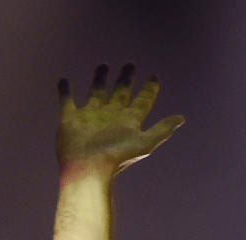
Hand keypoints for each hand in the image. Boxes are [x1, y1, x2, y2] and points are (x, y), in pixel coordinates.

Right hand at [56, 63, 183, 178]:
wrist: (88, 168)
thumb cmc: (116, 157)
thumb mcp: (144, 143)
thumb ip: (162, 130)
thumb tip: (181, 118)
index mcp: (128, 121)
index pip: (142, 101)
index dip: (149, 90)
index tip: (154, 77)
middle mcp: (110, 116)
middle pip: (120, 93)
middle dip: (126, 80)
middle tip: (131, 65)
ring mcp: (90, 117)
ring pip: (96, 92)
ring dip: (100, 79)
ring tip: (103, 65)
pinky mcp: (70, 118)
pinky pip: (67, 100)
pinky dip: (65, 90)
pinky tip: (64, 80)